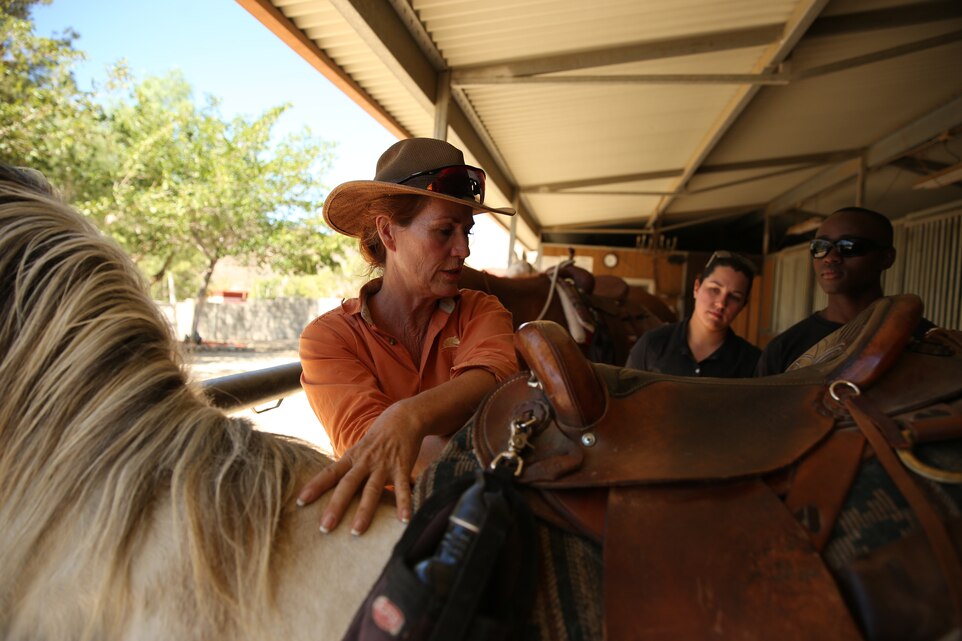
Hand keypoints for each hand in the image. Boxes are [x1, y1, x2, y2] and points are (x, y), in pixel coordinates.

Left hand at [296, 401, 421, 534]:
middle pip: (347, 485)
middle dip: (336, 506)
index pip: (330, 473)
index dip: (315, 486)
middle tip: (325, 528)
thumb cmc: (378, 439)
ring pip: (372, 490)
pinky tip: (404, 520)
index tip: (300, 502)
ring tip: (356, 531)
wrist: (404, 418)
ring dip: (364, 511)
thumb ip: (348, 469)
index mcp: (352, 458)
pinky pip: (402, 488)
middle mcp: (365, 461)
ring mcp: (383, 465)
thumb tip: (332, 490)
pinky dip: (404, 504)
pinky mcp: (402, 467)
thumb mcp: (359, 450)